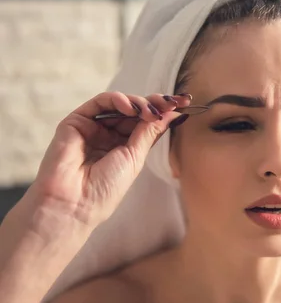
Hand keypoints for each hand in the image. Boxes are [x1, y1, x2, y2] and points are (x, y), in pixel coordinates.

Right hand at [30, 92, 189, 230]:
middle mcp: (109, 135)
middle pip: (135, 111)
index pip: (147, 123)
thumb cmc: (105, 188)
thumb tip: (171, 113)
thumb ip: (150, 132)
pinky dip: (117, 99)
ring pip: (119, 104)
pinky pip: (99, 103)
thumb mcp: (135, 158)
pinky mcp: (76, 121)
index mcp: (125, 147)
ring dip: (139, 102)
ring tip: (150, 110)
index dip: (164, 112)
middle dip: (155, 103)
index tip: (184, 103)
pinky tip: (130, 107)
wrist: (75, 203)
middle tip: (171, 102)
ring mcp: (93, 127)